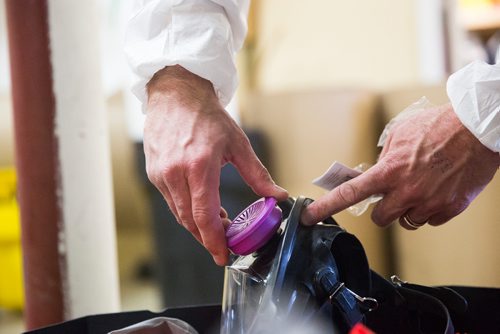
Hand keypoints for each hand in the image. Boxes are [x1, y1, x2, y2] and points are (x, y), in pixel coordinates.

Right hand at [144, 65, 287, 264]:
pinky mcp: (154, 173)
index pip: (204, 216)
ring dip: (198, 226)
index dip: (215, 241)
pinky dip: (186, 211)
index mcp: (199, 166)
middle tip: (225, 244)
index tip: (224, 256)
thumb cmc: (207, 116)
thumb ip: (257, 174)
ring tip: (219, 225)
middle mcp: (176, 173)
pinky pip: (170, 201)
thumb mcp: (238, 144)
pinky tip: (201, 208)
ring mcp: (161, 174)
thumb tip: (277, 195)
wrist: (176, 94)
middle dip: (208, 237)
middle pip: (190, 221)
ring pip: (178, 214)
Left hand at [302, 103, 498, 228]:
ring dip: (408, 209)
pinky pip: (429, 220)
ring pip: (406, 221)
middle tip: (393, 193)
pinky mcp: (449, 209)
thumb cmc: (439, 126)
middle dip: (383, 208)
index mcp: (389, 170)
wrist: (478, 129)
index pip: (350, 194)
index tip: (309, 217)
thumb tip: (376, 171)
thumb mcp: (400, 133)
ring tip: (421, 186)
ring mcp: (428, 203)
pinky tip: (437, 190)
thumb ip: (385, 156)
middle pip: (380, 218)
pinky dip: (430, 210)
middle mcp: (406, 191)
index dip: (326, 207)